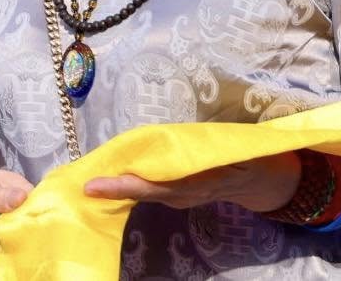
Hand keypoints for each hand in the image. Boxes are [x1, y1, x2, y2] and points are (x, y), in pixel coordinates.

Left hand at [84, 152, 300, 213]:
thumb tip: (167, 142)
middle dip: (113, 188)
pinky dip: (132, 184)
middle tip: (84, 182)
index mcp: (194, 185)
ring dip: (120, 185)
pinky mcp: (176, 197)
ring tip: (93, 176)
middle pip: (142, 193)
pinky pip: (150, 190)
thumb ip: (199, 150)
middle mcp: (182, 196)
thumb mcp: (227, 151)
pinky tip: (117, 174)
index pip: (151, 188)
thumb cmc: (241, 157)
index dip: (122, 187)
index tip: (94, 186)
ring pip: (144, 193)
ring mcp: (179, 199)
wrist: (256, 178)